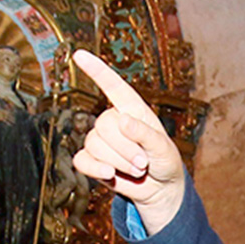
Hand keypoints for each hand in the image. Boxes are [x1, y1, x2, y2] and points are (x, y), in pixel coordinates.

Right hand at [71, 50, 186, 230]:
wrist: (160, 189)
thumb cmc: (165, 162)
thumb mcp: (164, 148)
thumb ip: (145, 134)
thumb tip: (122, 120)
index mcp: (133, 110)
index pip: (113, 86)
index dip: (96, 70)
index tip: (79, 54)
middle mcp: (114, 121)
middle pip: (103, 125)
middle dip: (125, 148)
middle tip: (143, 162)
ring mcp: (101, 140)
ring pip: (95, 144)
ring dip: (118, 162)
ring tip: (137, 169)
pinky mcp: (92, 160)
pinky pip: (82, 160)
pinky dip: (96, 169)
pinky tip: (109, 175)